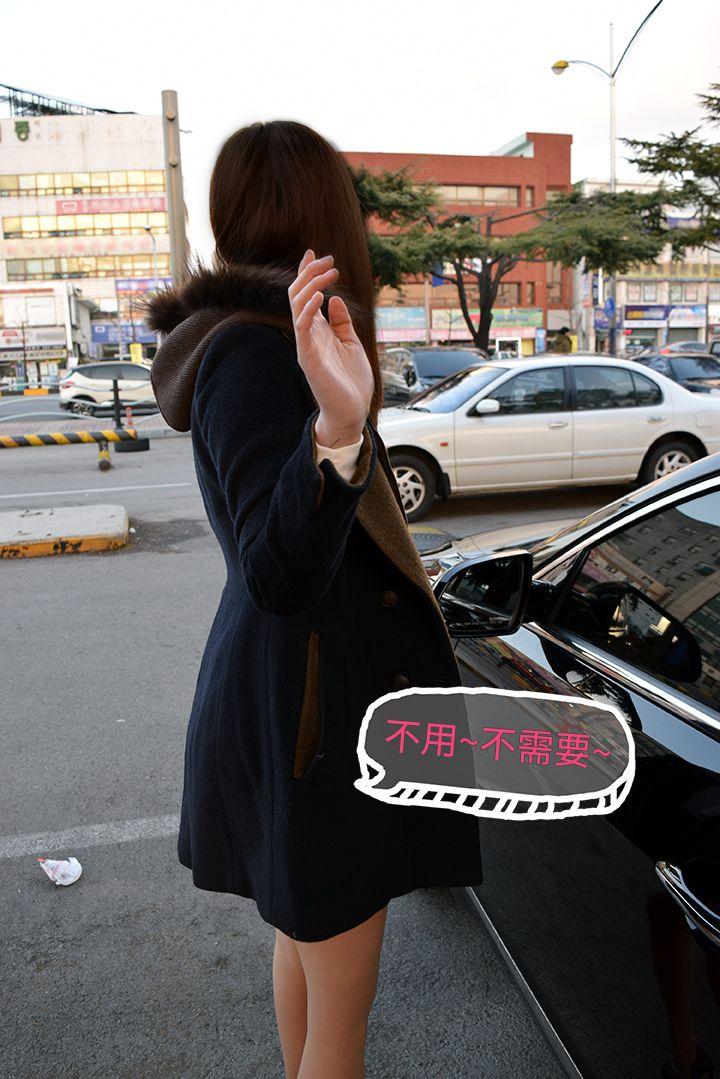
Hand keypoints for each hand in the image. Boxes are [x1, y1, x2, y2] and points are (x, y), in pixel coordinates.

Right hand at [289, 249, 373, 446]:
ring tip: (328, 273)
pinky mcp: (309, 358)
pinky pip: (302, 328)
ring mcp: (306, 345)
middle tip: (329, 261)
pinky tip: (320, 295)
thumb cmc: (351, 381)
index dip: (307, 274)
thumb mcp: (351, 344)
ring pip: (297, 306)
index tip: (315, 253)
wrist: (351, 411)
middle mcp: (308, 335)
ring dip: (311, 285)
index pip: (305, 296)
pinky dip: (309, 309)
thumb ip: (341, 323)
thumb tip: (335, 300)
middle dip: (310, 273)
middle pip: (298, 295)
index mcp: (318, 331)